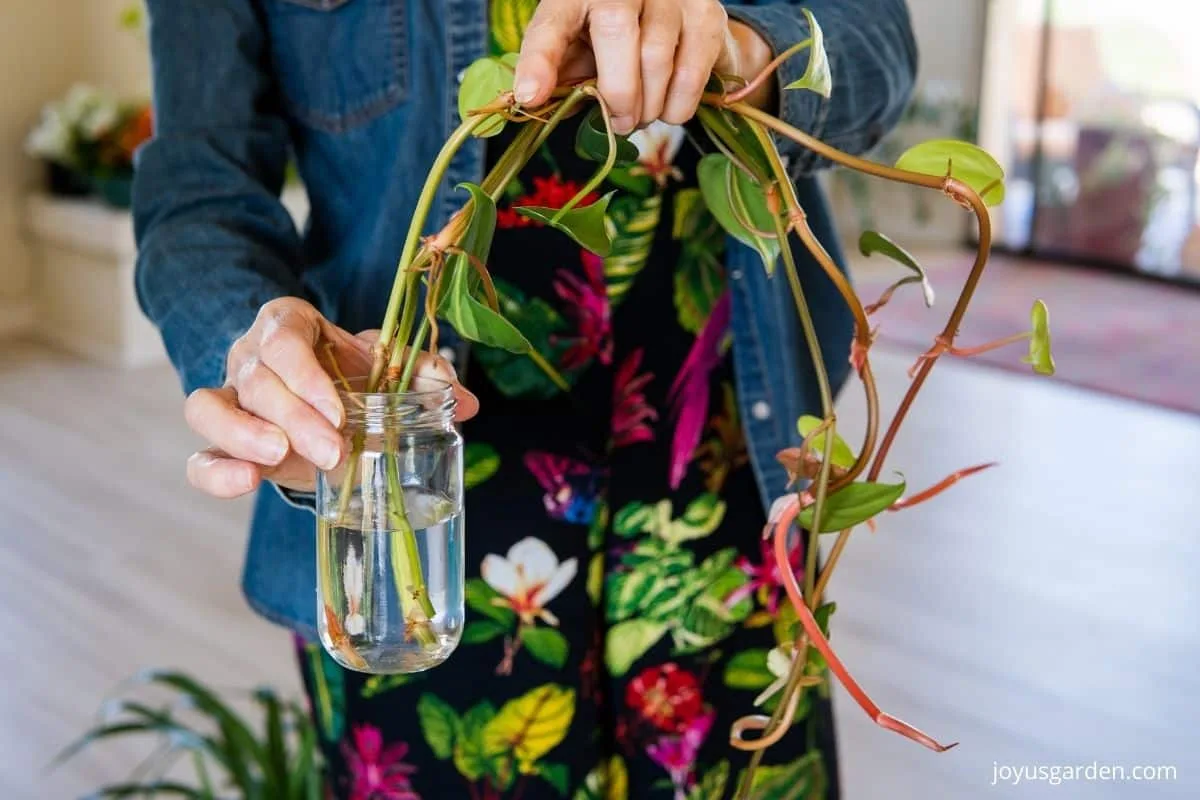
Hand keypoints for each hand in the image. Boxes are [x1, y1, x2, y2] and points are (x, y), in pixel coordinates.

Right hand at [184, 297, 479, 498]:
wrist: (317, 391)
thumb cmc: (350, 372)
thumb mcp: (384, 364)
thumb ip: (421, 374)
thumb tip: (464, 400)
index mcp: (288, 326)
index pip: (283, 339)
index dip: (306, 375)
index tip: (338, 410)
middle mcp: (249, 357)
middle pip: (257, 381)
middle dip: (295, 418)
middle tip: (334, 450)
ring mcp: (228, 398)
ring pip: (209, 408)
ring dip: (243, 436)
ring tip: (279, 458)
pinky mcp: (220, 443)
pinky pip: (198, 457)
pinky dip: (215, 473)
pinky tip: (245, 482)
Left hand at [513, 0, 775, 134]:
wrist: (671, 13)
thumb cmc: (611, 39)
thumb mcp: (578, 50)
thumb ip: (561, 73)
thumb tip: (539, 104)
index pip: (553, 24)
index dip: (539, 62)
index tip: (530, 96)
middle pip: (617, 36)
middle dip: (618, 94)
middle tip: (620, 124)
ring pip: (657, 58)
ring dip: (650, 105)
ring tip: (644, 117)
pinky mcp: (707, 13)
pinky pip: (693, 70)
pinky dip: (680, 103)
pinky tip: (671, 111)